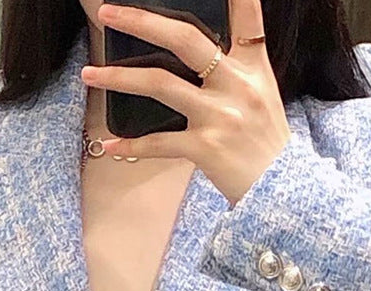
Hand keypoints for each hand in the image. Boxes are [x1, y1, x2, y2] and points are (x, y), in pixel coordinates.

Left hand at [81, 0, 292, 205]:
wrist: (281, 194)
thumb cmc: (265, 145)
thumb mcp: (262, 97)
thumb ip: (234, 71)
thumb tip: (196, 57)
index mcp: (253, 67)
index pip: (248, 17)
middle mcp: (236, 85)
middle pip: (185, 39)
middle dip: (141, 21)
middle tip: (107, 13)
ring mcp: (219, 116)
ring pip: (160, 84)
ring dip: (118, 77)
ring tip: (89, 74)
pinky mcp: (205, 148)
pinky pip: (158, 142)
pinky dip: (131, 144)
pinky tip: (108, 144)